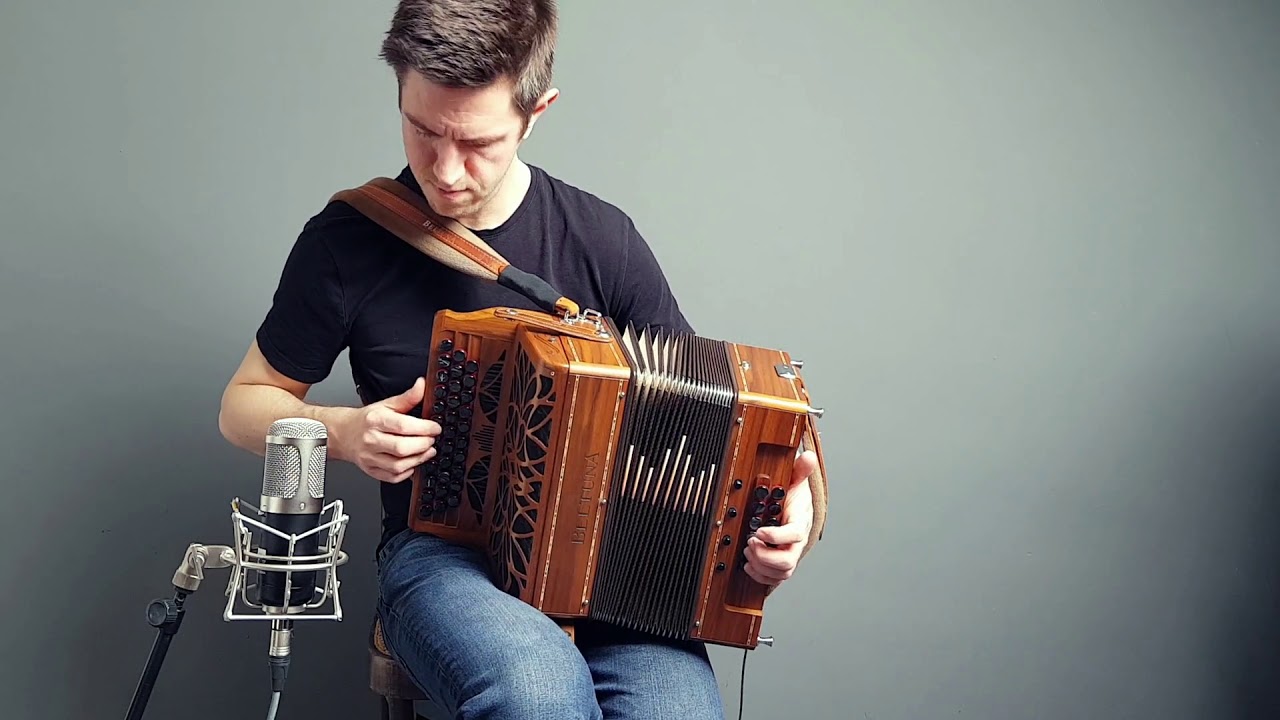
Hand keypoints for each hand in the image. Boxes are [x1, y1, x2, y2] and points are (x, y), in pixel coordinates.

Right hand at [329, 377, 440, 482]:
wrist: (343, 433)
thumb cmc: (366, 420)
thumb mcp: (386, 405)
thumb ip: (407, 397)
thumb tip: (422, 385)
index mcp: (375, 420)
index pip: (403, 426)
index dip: (424, 428)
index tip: (435, 428)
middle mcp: (371, 440)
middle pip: (402, 448)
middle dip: (423, 445)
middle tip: (432, 440)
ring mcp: (369, 457)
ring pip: (398, 465)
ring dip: (418, 460)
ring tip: (427, 451)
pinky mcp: (370, 470)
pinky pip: (392, 477)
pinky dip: (406, 473)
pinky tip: (412, 463)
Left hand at [742, 450, 817, 587]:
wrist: (796, 512)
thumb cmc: (794, 498)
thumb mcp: (796, 481)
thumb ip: (800, 471)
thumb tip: (808, 457)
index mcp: (800, 523)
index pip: (794, 534)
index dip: (776, 536)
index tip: (758, 531)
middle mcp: (796, 543)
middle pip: (787, 560)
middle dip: (764, 555)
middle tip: (750, 542)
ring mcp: (789, 555)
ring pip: (781, 572)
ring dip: (760, 565)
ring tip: (748, 550)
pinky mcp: (781, 564)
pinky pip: (775, 579)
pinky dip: (760, 576)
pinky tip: (749, 565)